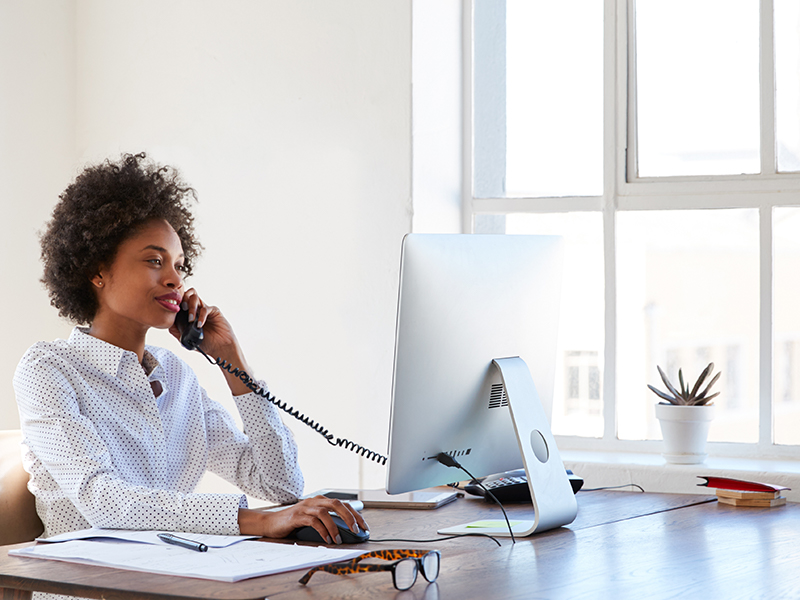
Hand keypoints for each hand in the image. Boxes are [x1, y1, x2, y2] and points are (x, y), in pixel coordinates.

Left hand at [169, 288, 253, 395]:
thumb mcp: (185, 339)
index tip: (173, 312)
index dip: (176, 303)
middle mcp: (196, 309)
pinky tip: (199, 325)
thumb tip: (167, 323)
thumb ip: (176, 331)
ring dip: (191, 307)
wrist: (219, 348)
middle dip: (182, 299)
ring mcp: (205, 309)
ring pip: (195, 298)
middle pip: (187, 294)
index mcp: (189, 313)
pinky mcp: (214, 311)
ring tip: (190, 319)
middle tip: (181, 309)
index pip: (181, 301)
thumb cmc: (205, 343)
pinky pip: (205, 308)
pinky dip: (201, 316)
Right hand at [238, 496, 369, 543]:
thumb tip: (345, 533)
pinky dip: (322, 530)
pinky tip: (326, 539)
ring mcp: (305, 507)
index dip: (355, 514)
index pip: (343, 504)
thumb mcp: (312, 520)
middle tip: (357, 530)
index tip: (364, 527)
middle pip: (337, 504)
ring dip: (335, 526)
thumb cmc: (293, 523)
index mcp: (320, 501)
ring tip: (339, 539)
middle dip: (349, 517)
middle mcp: (314, 501)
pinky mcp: (296, 516)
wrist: (271, 523)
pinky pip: (312, 521)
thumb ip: (326, 522)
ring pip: (325, 512)